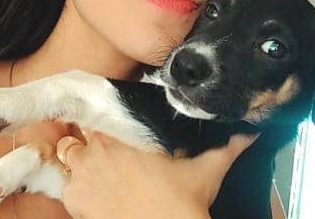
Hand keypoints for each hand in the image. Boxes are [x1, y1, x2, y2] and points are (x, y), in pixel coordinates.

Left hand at [57, 130, 258, 218]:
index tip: (103, 123)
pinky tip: (92, 196)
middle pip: (78, 132)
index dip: (99, 118)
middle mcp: (95, 149)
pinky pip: (64, 187)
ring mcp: (81, 175)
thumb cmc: (181, 199)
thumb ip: (227, 146)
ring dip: (76, 160)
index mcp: (120, 135)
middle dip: (86, 138)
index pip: (96, 112)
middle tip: (101, 151)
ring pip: (67, 155)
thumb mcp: (205, 168)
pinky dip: (74, 189)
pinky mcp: (74, 202)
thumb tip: (250, 132)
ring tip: (94, 171)